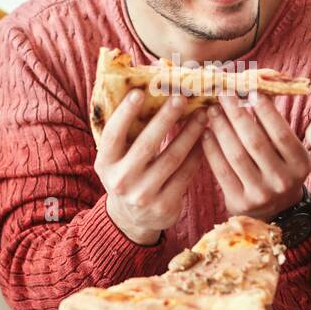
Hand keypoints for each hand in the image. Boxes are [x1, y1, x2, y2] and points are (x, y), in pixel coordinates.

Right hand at [95, 91, 207, 244]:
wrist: (131, 219)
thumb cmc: (127, 173)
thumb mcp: (117, 158)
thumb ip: (126, 132)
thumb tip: (145, 90)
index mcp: (105, 163)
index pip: (113, 135)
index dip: (124, 113)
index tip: (139, 92)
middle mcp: (121, 181)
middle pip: (147, 144)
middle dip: (166, 118)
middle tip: (181, 97)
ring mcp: (143, 195)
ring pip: (172, 158)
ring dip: (190, 133)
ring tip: (202, 115)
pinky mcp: (165, 205)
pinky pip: (185, 174)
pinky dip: (197, 154)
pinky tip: (205, 138)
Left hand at [202, 92, 310, 218]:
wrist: (276, 209)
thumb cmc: (279, 167)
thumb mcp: (287, 151)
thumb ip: (274, 125)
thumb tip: (254, 89)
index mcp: (300, 164)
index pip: (280, 133)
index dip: (265, 111)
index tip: (249, 92)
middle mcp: (283, 180)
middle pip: (255, 142)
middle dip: (236, 115)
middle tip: (223, 96)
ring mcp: (261, 194)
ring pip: (236, 155)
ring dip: (221, 129)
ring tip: (212, 111)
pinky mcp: (240, 202)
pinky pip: (222, 171)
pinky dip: (212, 150)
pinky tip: (205, 133)